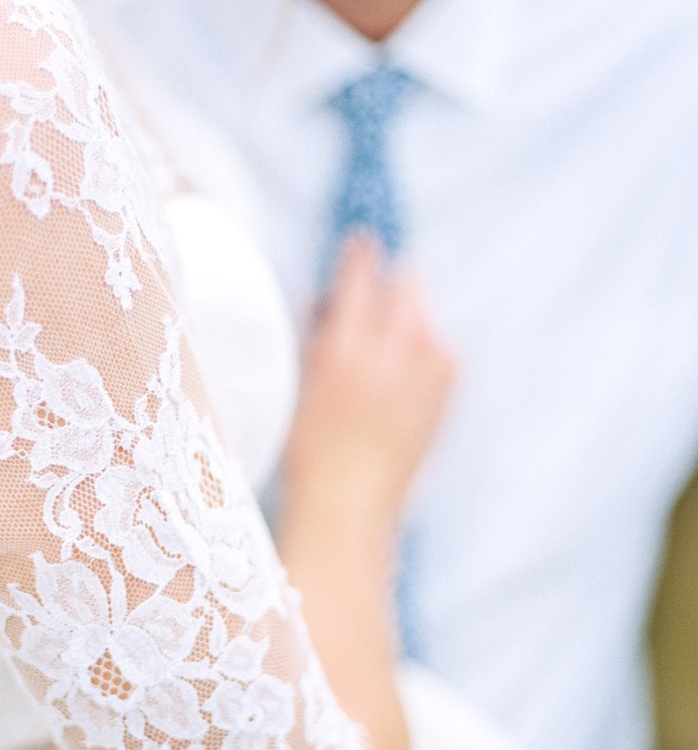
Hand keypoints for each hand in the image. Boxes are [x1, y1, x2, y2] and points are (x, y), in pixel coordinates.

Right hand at [281, 235, 454, 548]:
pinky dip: (420, 351)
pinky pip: (438, 349)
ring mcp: (430, 373)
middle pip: (407, 286)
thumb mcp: (301, 386)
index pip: (362, 278)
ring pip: (424, 317)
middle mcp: (398, 355)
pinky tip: (395, 380)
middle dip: (388, 287)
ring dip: (404, 320)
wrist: (351, 507)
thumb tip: (325, 299)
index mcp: (350, 351)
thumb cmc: (312, 452)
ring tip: (377, 354)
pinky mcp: (447, 392)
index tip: (358, 242)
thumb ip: (317, 335)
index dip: (359, 256)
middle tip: (365, 306)